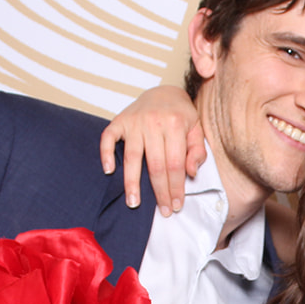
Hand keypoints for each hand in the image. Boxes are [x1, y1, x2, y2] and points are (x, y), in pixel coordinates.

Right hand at [100, 85, 204, 215]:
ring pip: (131, 157)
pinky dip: (106, 154)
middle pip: (155, 165)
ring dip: (132, 183)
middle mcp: (154, 122)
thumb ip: (197, 151)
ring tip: (133, 203)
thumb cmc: (181, 115)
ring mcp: (134, 122)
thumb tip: (191, 173)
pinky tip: (109, 171)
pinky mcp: (119, 120)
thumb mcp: (197, 129)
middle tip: (162, 211)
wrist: (164, 92)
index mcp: (175, 124)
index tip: (176, 205)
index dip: (176, 187)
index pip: (175, 164)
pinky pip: (108, 138)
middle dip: (159, 191)